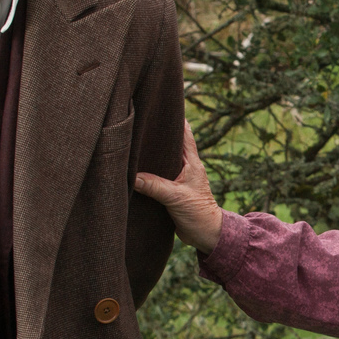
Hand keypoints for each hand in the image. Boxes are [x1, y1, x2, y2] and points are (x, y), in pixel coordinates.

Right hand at [134, 122, 223, 253]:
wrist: (206, 235)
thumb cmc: (198, 214)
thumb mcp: (175, 198)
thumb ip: (154, 186)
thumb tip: (131, 176)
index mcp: (191, 162)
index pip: (184, 133)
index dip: (175, 118)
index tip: (163, 104)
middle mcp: (186, 167)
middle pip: (171, 143)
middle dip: (159, 133)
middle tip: (141, 119)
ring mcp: (179, 178)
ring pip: (163, 159)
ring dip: (152, 153)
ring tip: (134, 140)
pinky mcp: (172, 190)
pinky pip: (158, 175)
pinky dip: (149, 170)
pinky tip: (135, 168)